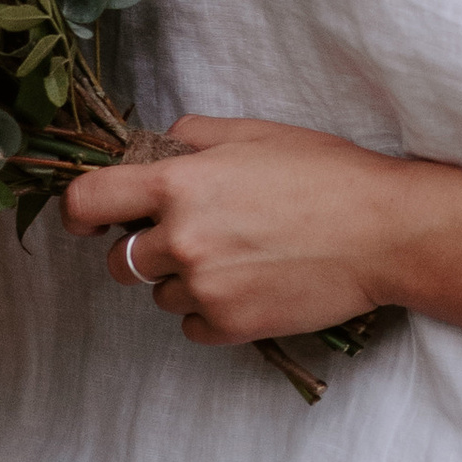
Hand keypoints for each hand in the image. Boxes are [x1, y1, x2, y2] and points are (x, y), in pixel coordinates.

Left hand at [63, 113, 408, 346]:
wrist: (383, 232)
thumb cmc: (326, 174)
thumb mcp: (256, 133)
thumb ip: (195, 138)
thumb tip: (160, 148)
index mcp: (179, 185)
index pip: (88, 202)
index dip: (78, 212)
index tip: (87, 219)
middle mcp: (182, 240)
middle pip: (119, 261)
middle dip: (145, 249)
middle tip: (194, 235)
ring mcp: (205, 289)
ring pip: (159, 296)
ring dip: (183, 281)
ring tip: (239, 258)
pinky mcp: (230, 326)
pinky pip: (190, 327)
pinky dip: (210, 313)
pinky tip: (249, 286)